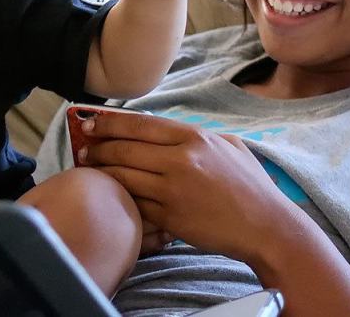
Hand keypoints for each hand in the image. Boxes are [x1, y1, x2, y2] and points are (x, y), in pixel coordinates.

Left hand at [76, 111, 292, 263]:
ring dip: (102, 173)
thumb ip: (199, 136)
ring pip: (123, 177)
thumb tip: (170, 129)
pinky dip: (119, 199)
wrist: (267, 226)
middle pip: (125, 149)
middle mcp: (181, 160)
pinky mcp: (170, 217)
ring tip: (89, 170)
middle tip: (83, 148)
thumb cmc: (250, 186)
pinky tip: (110, 196)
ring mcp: (174, 190)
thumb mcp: (229, 146)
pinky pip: (135, 204)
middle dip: (97, 147)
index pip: (140, 124)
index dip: (109, 123)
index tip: (91, 123)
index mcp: (194, 138)